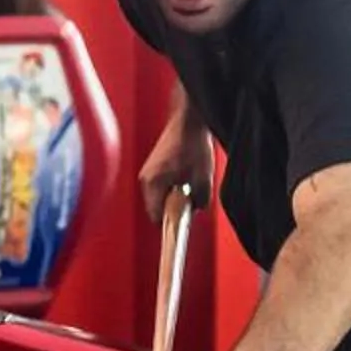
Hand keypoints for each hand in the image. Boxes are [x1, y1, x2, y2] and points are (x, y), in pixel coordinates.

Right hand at [139, 100, 213, 223]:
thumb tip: (196, 209)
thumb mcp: (204, 178)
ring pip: (158, 197)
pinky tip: (186, 177)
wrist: (189, 120)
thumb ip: (200, 201)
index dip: (170, 224)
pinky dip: (172, 188)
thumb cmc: (193, 145)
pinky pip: (160, 186)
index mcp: (153, 183)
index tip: (180, 229)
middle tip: (191, 203)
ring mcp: (148, 172)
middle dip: (173, 209)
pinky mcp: (153, 166)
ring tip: (190, 185)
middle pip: (156, 208)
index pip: (156, 216)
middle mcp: (146, 179)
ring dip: (173, 198)